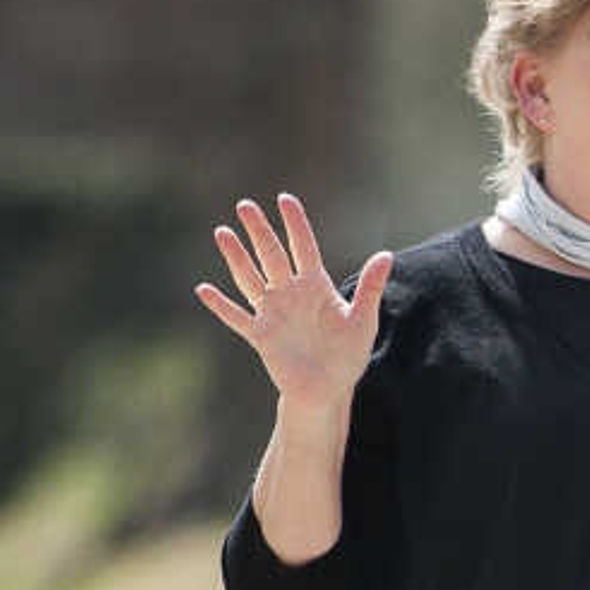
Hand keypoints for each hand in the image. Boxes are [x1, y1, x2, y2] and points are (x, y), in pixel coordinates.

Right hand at [193, 195, 389, 418]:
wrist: (328, 389)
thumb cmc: (348, 354)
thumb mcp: (363, 321)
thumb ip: (370, 288)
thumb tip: (386, 255)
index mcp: (315, 286)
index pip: (303, 248)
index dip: (295, 224)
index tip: (285, 199)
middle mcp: (290, 294)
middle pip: (271, 255)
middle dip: (259, 231)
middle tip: (245, 205)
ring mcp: (272, 312)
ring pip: (250, 278)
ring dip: (236, 257)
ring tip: (222, 232)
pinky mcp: (261, 335)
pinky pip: (237, 318)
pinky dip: (222, 305)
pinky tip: (204, 290)